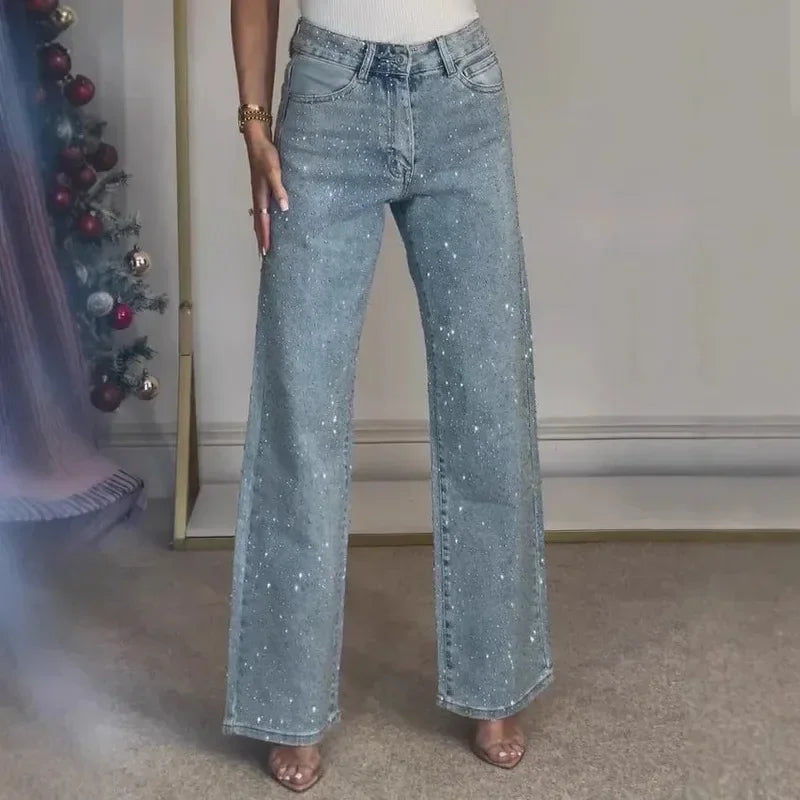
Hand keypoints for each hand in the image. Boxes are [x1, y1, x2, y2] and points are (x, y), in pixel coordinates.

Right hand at [245, 128, 288, 255]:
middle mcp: (258, 197)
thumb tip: (284, 208)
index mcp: (261, 195)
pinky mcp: (260, 188)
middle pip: (258, 222)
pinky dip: (262, 219)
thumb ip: (279, 189)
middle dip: (260, 237)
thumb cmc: (266, 155)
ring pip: (258, 216)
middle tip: (263, 253)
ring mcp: (258, 193)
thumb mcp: (275, 172)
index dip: (265, 236)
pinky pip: (261, 209)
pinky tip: (267, 220)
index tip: (265, 250)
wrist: (257, 140)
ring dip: (260, 230)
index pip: (263, 221)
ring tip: (263, 241)